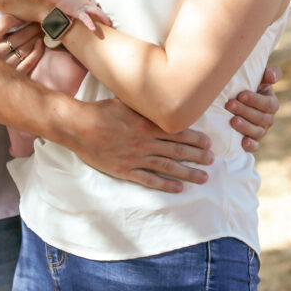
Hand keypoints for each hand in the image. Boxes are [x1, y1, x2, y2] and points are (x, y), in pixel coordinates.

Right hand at [0, 0, 43, 73]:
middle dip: (32, 25)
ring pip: (26, 48)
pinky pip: (29, 62)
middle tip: (41, 17)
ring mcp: (5, 65)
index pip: (6, 22)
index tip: (26, 10)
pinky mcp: (14, 75)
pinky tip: (41, 43)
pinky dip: (37, 52)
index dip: (18, 15)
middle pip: (19, 36)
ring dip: (36, 37)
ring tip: (43, 27)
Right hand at [58, 0, 111, 31]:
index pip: (94, 4)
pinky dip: (90, 24)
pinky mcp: (78, 12)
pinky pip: (86, 19)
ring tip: (108, 24)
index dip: (97, 10)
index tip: (99, 14)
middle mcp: (88, 2)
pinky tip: (93, 29)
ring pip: (97, 12)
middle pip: (98, 9)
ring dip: (103, 18)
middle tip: (109, 22)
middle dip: (104, 16)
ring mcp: (84, 7)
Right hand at [70, 98, 213, 192]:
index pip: (177, 133)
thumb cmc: (101, 111)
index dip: (195, 139)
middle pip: (177, 151)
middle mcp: (144, 142)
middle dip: (197, 156)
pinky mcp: (125, 170)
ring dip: (187, 173)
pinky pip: (149, 179)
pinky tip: (178, 188)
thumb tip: (162, 102)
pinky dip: (165, 185)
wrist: (78, 127)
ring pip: (167, 167)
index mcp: (146, 125)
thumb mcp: (126, 103)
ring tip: (203, 178)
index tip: (208, 144)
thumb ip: (145, 107)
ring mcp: (135, 158)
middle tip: (212, 161)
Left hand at [225, 65, 280, 151]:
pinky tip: (243, 143)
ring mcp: (261, 131)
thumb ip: (268, 74)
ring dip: (245, 126)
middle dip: (245, 111)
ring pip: (257, 131)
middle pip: (261, 118)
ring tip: (232, 121)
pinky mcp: (253, 141)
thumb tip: (271, 75)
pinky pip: (254, 146)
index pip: (268, 104)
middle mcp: (268, 118)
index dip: (255, 100)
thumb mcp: (258, 78)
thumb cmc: (247, 86)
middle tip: (229, 105)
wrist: (235, 100)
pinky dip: (250, 145)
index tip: (241, 95)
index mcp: (271, 103)